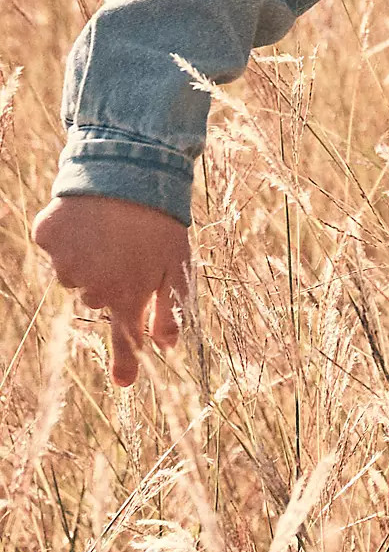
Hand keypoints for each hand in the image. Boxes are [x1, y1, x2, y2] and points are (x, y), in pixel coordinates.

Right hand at [32, 196, 190, 384]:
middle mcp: (92, 287)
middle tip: (126, 249)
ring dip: (87, 258)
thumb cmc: (160, 218)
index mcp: (128, 295)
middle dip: (109, 281)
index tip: (124, 383)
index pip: (127, 339)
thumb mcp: (178, 263)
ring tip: (108, 228)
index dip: (126, 362)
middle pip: (97, 299)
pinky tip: (87, 215)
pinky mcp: (48, 237)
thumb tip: (169, 346)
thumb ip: (172, 307)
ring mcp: (66, 263)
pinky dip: (68, 233)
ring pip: (72, 273)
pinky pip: (55, 245)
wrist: (130, 169)